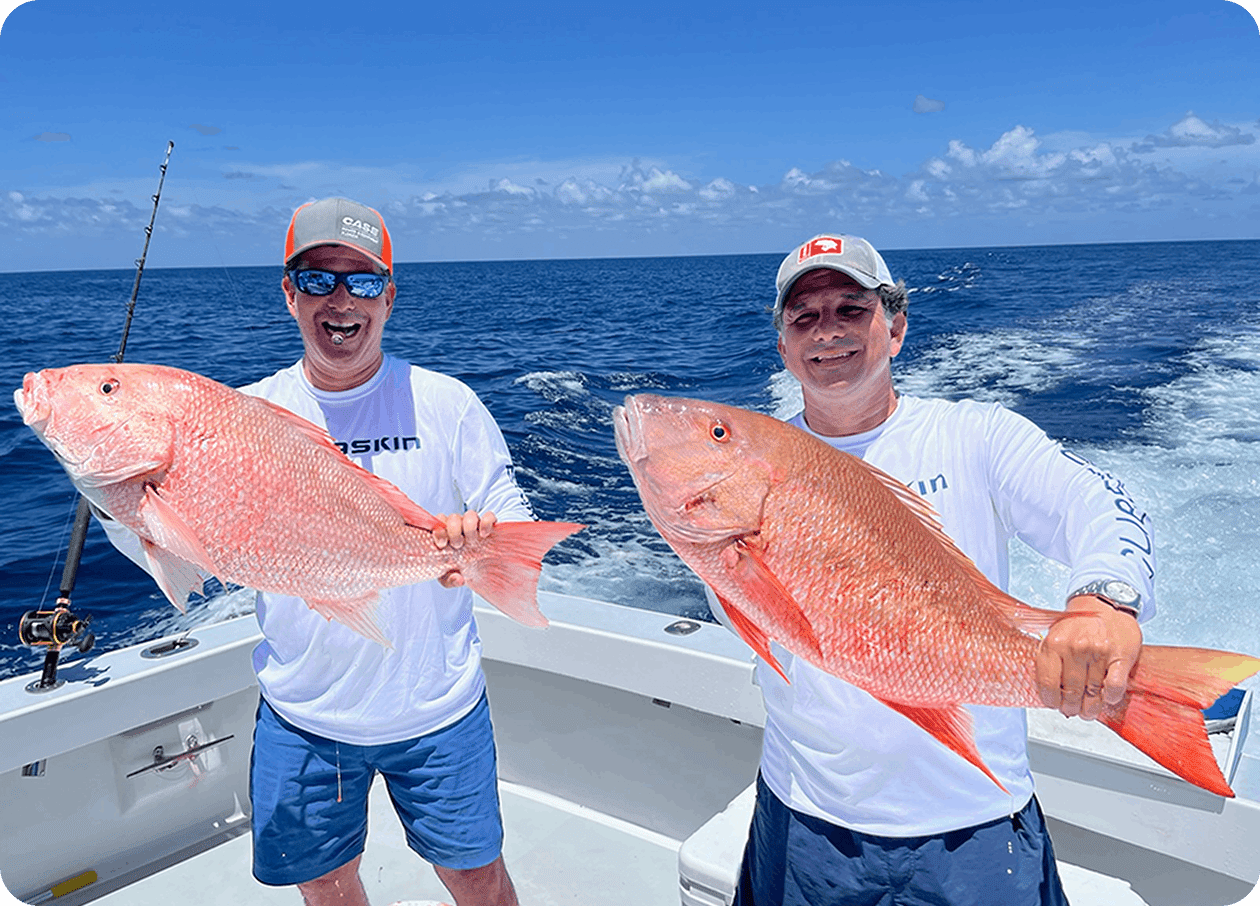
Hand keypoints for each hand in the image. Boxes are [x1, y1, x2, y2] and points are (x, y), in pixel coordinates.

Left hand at [433, 510, 496, 587]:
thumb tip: (458, 579)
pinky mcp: (490, 526)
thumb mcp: (449, 579)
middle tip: (457, 545)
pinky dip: (486, 522)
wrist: (480, 572)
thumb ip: (449, 580)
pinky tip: (484, 534)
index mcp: (446, 536)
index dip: (438, 531)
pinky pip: (489, 516)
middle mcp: (459, 528)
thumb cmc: (460, 570)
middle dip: (454, 531)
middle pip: (453, 517)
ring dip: (468, 526)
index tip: (441, 545)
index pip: (438, 522)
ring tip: (471, 541)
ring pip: (470, 514)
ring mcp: (475, 526)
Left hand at [1035, 595, 1142, 719]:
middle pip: (1071, 693)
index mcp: (1053, 644)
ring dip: (1091, 708)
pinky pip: (1114, 687)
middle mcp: (1074, 648)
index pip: (1048, 684)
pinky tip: (1107, 698)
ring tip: (1089, 711)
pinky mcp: (1121, 656)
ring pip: (1093, 694)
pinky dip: (1110, 698)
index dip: (1051, 701)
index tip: (1055, 705)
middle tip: (1074, 711)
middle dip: (1072, 708)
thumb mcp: (1055, 636)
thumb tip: (1052, 696)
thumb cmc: (1078, 624)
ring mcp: (1098, 652)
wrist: (1105, 602)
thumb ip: (1051, 662)